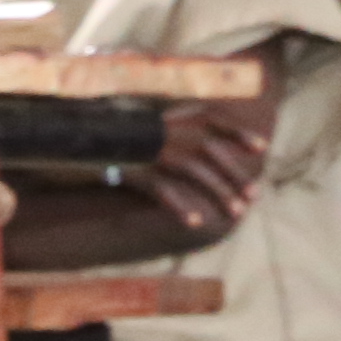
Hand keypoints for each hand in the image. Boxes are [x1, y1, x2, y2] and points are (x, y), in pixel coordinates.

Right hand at [131, 97, 273, 234]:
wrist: (77, 140)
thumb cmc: (121, 136)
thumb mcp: (152, 126)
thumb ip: (180, 129)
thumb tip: (213, 145)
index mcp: (172, 118)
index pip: (213, 120)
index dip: (238, 132)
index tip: (263, 148)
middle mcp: (166, 131)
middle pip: (211, 151)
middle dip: (235, 174)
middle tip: (254, 196)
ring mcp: (151, 150)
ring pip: (194, 170)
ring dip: (219, 192)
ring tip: (237, 213)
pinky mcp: (133, 170)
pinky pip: (162, 190)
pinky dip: (180, 206)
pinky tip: (197, 222)